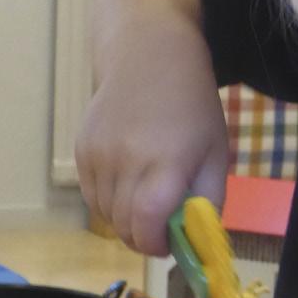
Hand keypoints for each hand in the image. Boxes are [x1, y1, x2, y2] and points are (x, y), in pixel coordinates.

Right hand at [75, 0, 228, 255]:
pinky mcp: (81, 149)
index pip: (148, 228)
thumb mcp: (216, 151)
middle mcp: (125, 162)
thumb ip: (209, 201)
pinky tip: (129, 176)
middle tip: (163, 223)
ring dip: (126, 218)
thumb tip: (196, 243)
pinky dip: (109, 199)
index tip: (170, 242)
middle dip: (145, 236)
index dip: (158, 246)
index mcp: (165, 164)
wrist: (149, 52)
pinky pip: (92, 195)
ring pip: (105, 216)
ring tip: (148, 193)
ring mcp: (97, 155)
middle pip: (125, 228)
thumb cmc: (192, 104)